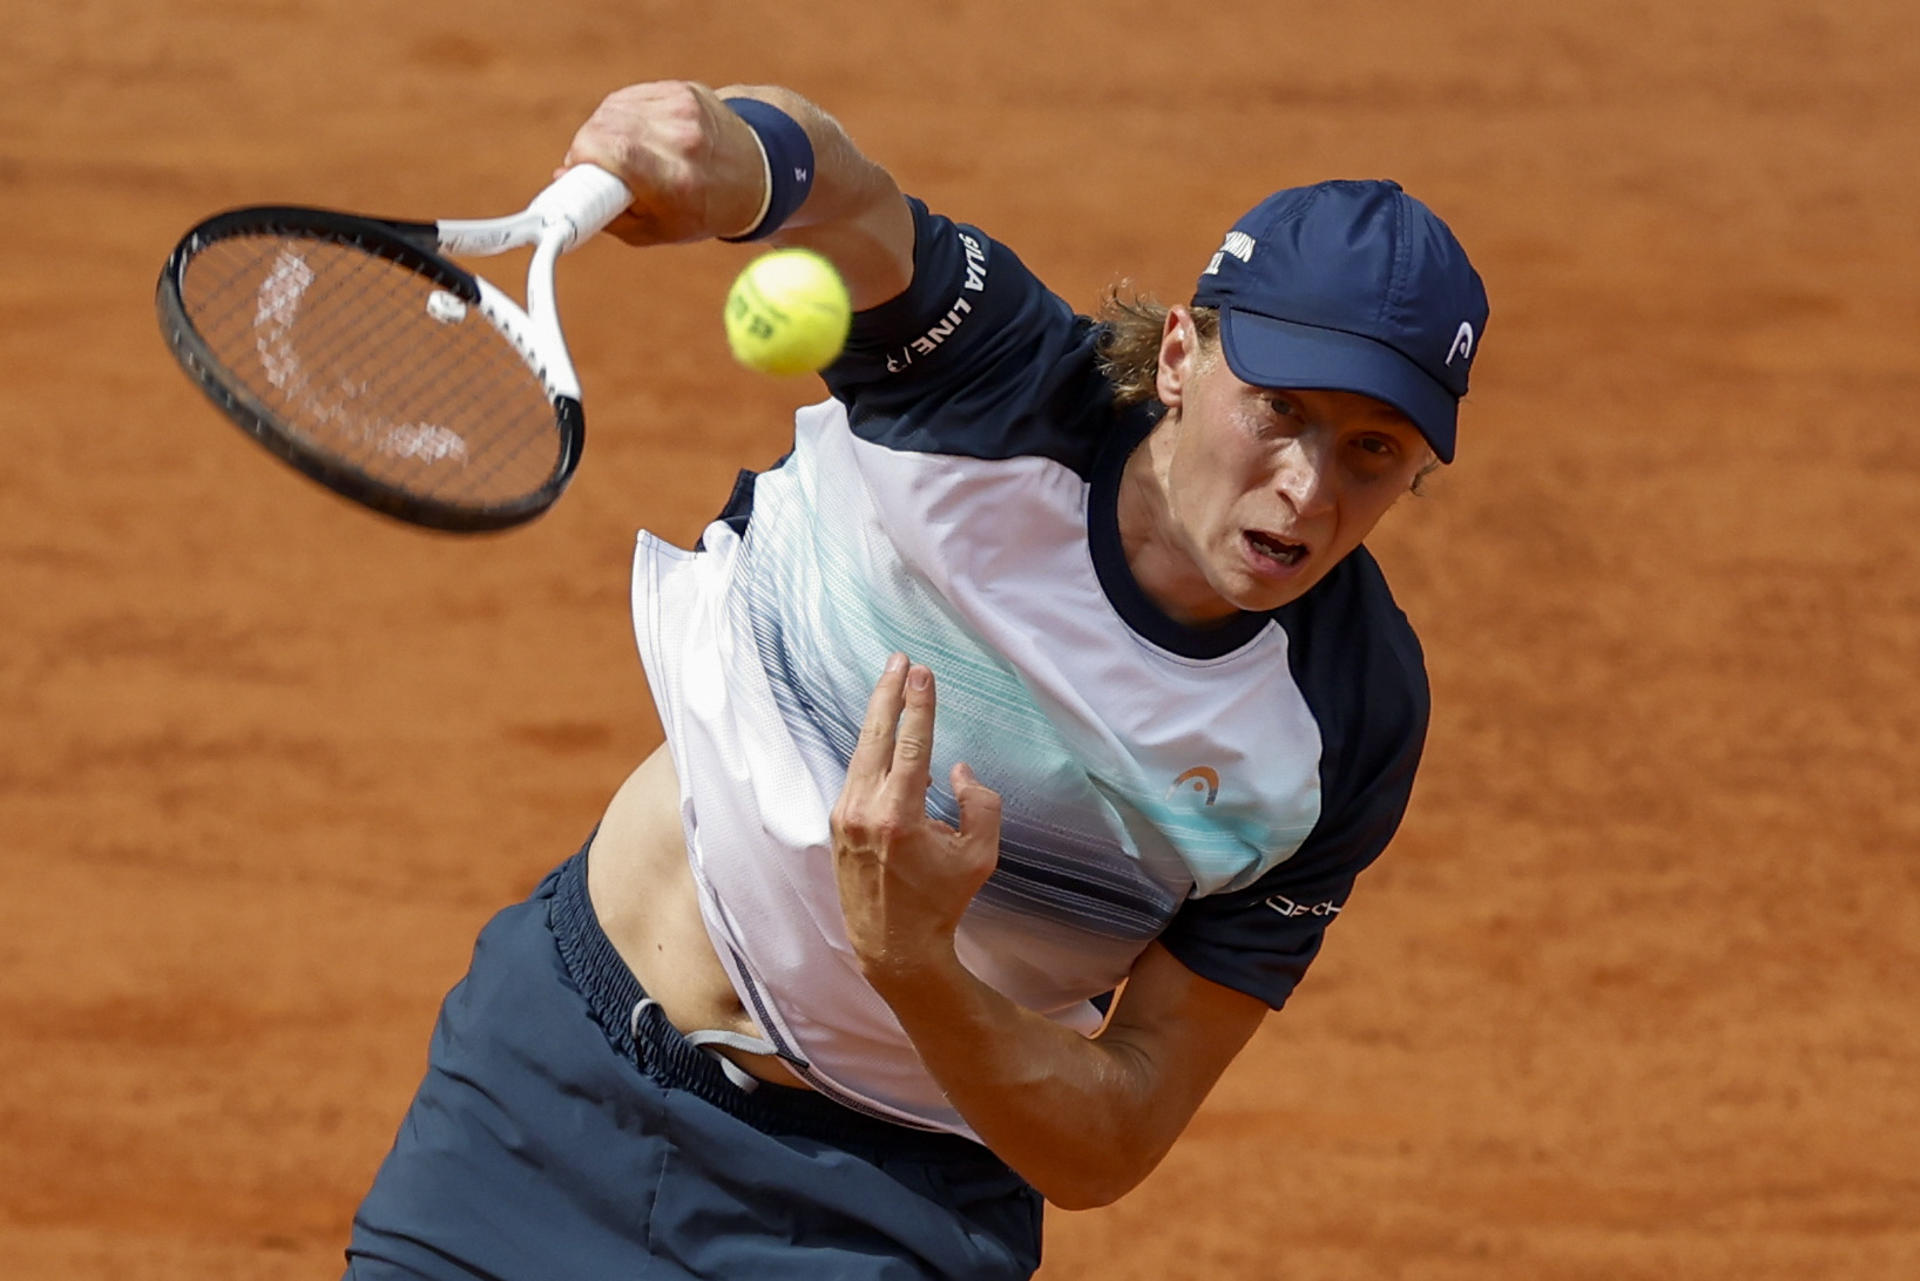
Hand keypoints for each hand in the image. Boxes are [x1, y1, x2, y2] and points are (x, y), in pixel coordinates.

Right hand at [559, 80, 765, 245]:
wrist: (758, 174)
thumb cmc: (703, 210)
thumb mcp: (656, 231)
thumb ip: (607, 214)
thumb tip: (561, 179)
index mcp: (678, 181)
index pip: (611, 152)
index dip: (582, 161)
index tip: (575, 176)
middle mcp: (682, 140)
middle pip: (602, 129)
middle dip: (587, 150)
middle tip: (595, 171)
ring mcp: (684, 109)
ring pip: (610, 112)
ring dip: (602, 133)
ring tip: (622, 156)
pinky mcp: (681, 89)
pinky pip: (627, 99)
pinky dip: (621, 118)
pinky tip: (637, 135)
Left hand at [830, 655, 1001, 984]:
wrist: (893, 945)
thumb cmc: (942, 901)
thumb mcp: (980, 855)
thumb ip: (980, 803)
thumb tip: (956, 768)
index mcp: (900, 815)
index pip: (910, 744)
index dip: (918, 704)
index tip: (920, 671)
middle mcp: (865, 809)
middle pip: (875, 735)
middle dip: (887, 693)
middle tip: (898, 658)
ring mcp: (845, 815)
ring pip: (862, 752)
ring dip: (877, 716)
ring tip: (890, 684)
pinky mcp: (838, 823)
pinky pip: (858, 775)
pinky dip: (872, 751)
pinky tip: (885, 735)